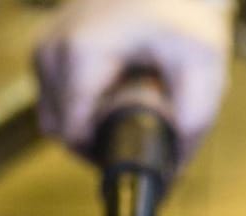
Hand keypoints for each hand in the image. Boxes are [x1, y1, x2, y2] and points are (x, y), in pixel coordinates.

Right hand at [33, 0, 233, 163]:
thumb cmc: (182, 17)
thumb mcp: (201, 66)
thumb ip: (193, 120)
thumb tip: (172, 169)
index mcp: (80, 54)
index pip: (74, 134)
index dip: (105, 154)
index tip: (136, 147)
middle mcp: (52, 49)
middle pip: (61, 130)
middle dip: (97, 140)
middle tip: (138, 123)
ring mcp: (44, 46)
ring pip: (53, 117)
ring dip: (87, 122)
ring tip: (126, 102)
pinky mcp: (45, 47)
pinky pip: (53, 98)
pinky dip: (79, 104)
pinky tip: (110, 91)